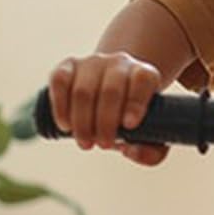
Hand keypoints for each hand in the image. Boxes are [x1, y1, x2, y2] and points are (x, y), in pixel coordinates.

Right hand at [48, 51, 168, 165]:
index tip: (129, 125)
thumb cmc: (133, 117)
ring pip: (84, 90)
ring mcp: (93, 62)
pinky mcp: (69, 66)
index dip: (136, 102)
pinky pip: (60, 81)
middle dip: (105, 122)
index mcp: (145, 75)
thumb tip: (131, 152)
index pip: (143, 80)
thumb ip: (153, 151)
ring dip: (82, 122)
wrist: (112, 94)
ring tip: (86, 143)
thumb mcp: (152, 135)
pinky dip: (60, 106)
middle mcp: (119, 63)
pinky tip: (66, 126)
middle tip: (104, 145)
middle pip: (111, 90)